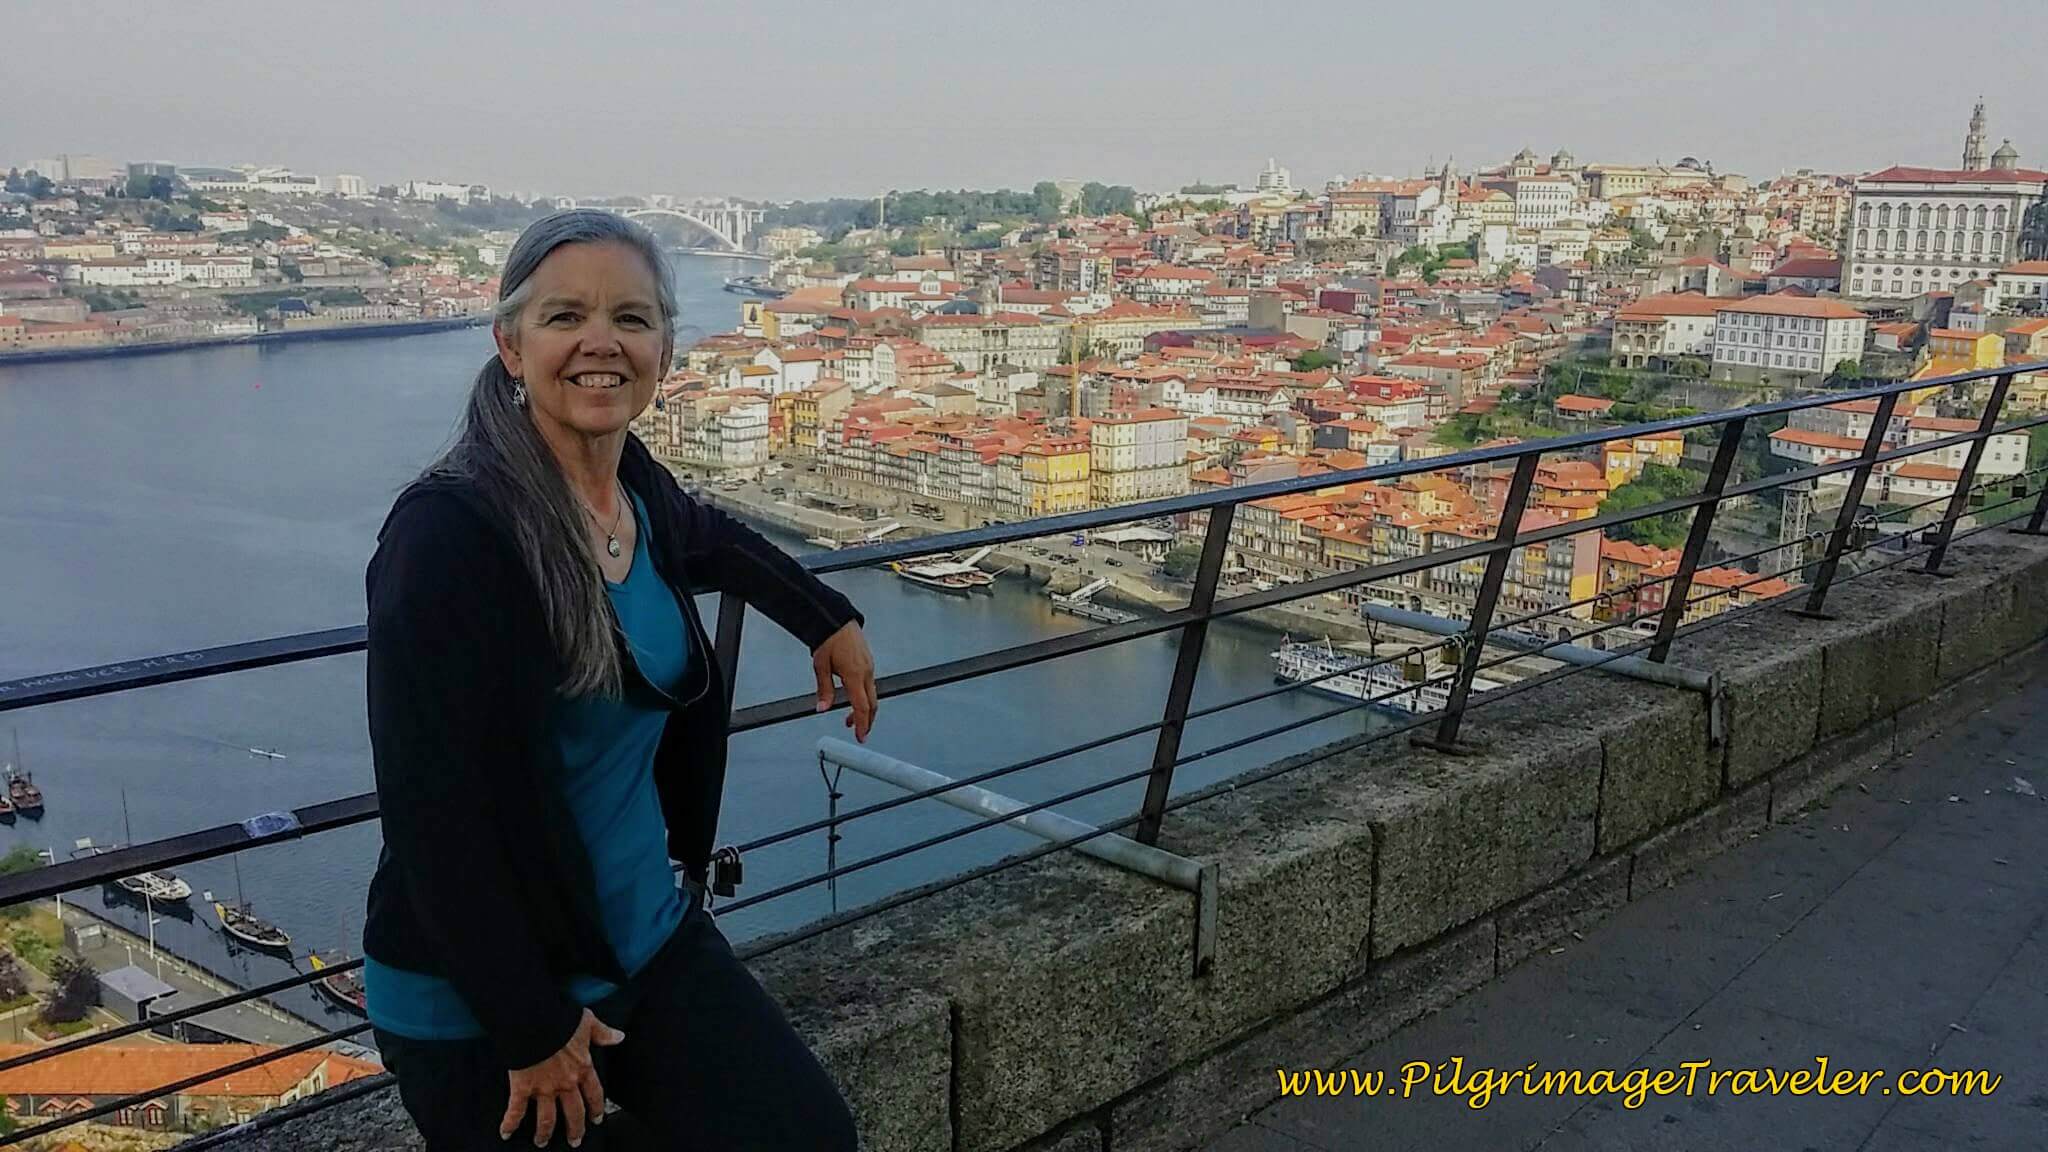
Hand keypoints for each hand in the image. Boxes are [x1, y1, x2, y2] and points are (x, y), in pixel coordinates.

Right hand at [501, 1009, 624, 1146]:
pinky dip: (510, 1124)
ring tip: (542, 1142)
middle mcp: (565, 1083)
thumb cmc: (560, 1019)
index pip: (594, 1094)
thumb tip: (619, 1037)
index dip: (596, 1108)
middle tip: (574, 1140)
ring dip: (544, 1133)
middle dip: (575, 1129)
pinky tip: (506, 1134)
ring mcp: (544, 1088)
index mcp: (582, 1068)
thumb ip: (603, 1033)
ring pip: (547, 1118)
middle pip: (574, 1113)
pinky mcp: (522, 1088)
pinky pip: (516, 1110)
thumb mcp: (587, 1023)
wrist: (533, 1020)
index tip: (597, 1119)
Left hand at [812, 621, 877, 742]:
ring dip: (865, 709)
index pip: (862, 706)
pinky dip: (865, 696)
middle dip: (867, 721)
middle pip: (872, 704)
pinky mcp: (868, 662)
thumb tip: (822, 707)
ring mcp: (869, 666)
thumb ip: (824, 689)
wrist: (836, 619)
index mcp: (854, 674)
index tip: (861, 736)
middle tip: (859, 732)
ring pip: (872, 694)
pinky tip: (855, 698)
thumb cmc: (829, 638)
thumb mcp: (820, 666)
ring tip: (852, 718)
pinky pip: (870, 684)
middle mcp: (866, 671)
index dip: (863, 724)